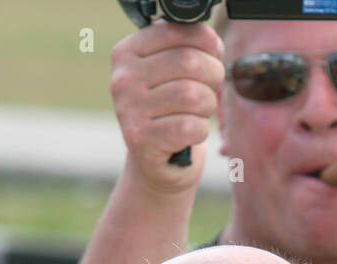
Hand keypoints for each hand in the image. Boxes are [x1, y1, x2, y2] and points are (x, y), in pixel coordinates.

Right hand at [110, 20, 223, 192]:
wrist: (154, 160)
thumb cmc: (169, 110)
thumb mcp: (172, 72)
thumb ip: (188, 48)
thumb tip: (212, 44)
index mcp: (127, 52)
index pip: (177, 31)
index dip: (207, 44)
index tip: (212, 57)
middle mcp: (123, 79)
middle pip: (189, 62)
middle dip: (213, 76)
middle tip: (211, 88)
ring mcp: (129, 110)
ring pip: (192, 95)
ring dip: (207, 105)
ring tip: (199, 112)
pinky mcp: (140, 140)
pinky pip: (190, 127)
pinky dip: (200, 130)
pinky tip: (190, 132)